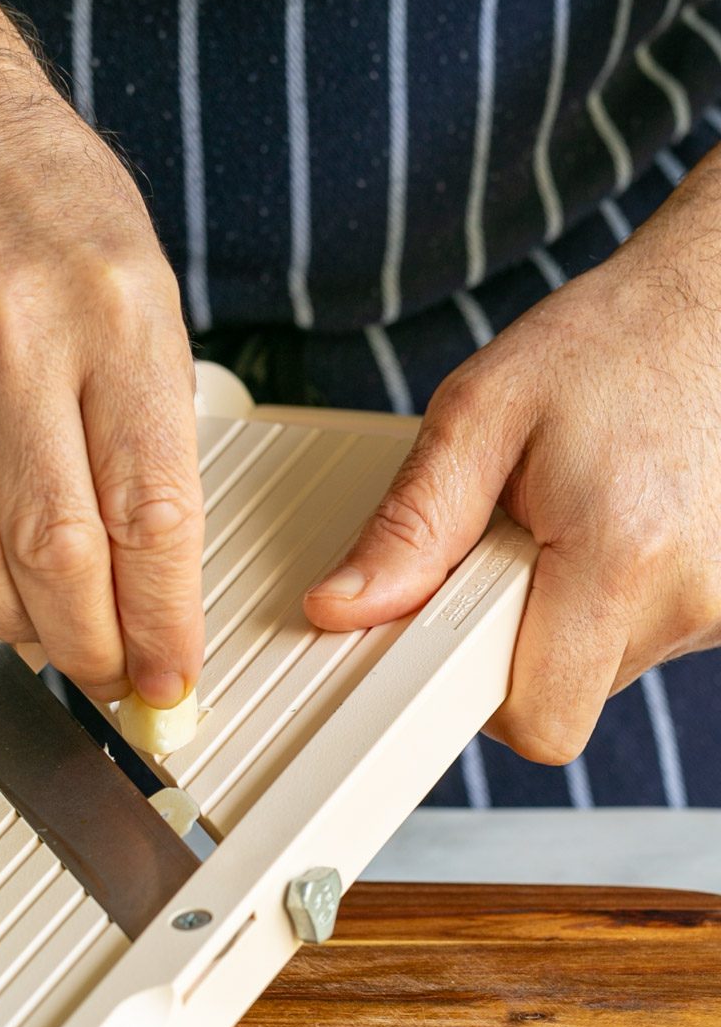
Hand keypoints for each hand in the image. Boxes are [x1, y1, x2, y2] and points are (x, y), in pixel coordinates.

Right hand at [0, 0, 202, 706]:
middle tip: (112, 680)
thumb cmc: (53, 214)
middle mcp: (18, 341)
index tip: (171, 676)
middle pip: (56, 550)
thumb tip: (154, 581)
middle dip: (93, 646)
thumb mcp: (149, 300)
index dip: (164, 620)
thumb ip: (152, 436)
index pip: (151, 512)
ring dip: (17, 627)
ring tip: (52, 640)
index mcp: (117, 318)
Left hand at [303, 157, 720, 763]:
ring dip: (563, 615)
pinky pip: (641, 640)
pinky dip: (607, 602)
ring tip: (569, 523)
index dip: (473, 692)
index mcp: (622, 556)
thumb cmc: (607, 346)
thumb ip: (410, 526)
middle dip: (512, 639)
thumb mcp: (479, 414)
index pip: (539, 719)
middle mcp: (691, 598)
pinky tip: (608, 530)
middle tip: (513, 545)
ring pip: (600, 670)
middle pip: (563, 696)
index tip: (446, 631)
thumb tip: (342, 608)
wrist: (714, 307)